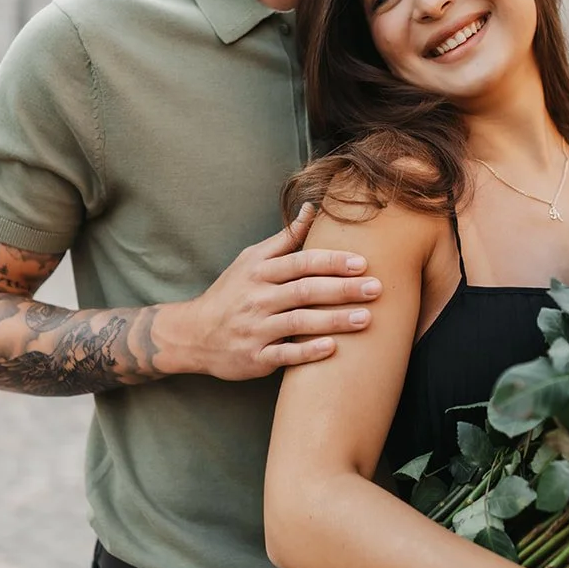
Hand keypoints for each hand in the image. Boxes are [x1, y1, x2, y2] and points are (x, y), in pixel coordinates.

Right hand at [154, 205, 381, 379]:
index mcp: (259, 272)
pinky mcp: (254, 357)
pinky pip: (284, 355)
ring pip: (299, 323)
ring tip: (366, 318)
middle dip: (342, 290)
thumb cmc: (231, 293)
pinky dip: (307, 352)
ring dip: (334, 320)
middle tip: (376, 288)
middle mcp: (257, 298)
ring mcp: (255, 329)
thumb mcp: (251, 260)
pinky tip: (332, 348)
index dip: (331, 261)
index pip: (300, 262)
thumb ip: (285, 239)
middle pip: (305, 290)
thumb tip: (311, 209)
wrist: (192, 333)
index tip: (362, 262)